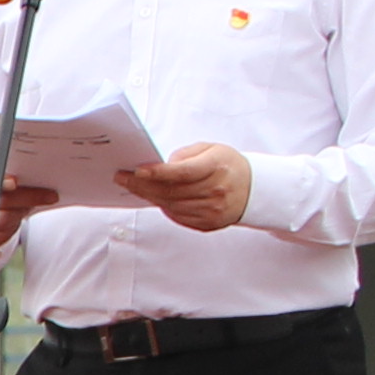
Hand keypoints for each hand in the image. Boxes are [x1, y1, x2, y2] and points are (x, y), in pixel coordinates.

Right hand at [0, 172, 63, 246]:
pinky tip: (16, 219)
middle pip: (1, 200)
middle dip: (29, 197)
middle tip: (50, 196)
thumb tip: (39, 174)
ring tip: (28, 207)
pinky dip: (13, 227)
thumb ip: (12, 175)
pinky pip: (1, 233)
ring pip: (4, 218)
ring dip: (21, 212)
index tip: (15, 182)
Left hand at [119, 142, 254, 232]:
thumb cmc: (227, 165)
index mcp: (217, 168)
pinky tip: (153, 197)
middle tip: (122, 177)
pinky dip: (163, 206)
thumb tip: (161, 166)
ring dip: (149, 196)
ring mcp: (212, 211)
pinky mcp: (208, 224)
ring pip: (171, 205)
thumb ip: (185, 155)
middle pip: (172, 191)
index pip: (183, 173)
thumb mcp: (211, 149)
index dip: (158, 172)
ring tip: (133, 186)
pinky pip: (177, 216)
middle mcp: (216, 191)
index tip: (137, 170)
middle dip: (143, 184)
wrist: (252, 190)